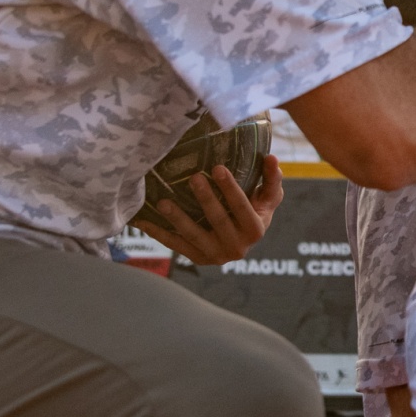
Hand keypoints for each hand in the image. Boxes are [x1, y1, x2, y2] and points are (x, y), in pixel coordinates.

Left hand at [142, 157, 283, 265]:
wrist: (243, 240)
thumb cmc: (256, 210)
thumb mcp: (268, 197)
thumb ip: (271, 179)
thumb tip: (272, 158)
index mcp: (255, 230)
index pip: (242, 208)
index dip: (230, 189)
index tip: (217, 168)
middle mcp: (237, 247)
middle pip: (218, 221)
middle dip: (205, 199)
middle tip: (193, 178)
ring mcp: (215, 255)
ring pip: (193, 235)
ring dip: (177, 219)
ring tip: (164, 202)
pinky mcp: (197, 258)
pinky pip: (175, 245)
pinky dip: (158, 233)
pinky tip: (143, 221)